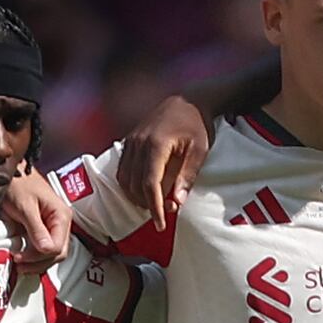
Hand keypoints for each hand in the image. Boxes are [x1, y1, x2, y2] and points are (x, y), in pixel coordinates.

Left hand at [0, 159, 71, 265]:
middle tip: (18, 264)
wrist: (9, 172)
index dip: (39, 256)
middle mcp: (60, 224)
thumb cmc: (18, 183)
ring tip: (17, 263)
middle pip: (57, 254)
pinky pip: (40, 248)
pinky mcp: (40, 230)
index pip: (58, 247)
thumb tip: (46, 250)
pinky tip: (20, 257)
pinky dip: (31, 256)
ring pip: (50, 254)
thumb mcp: (25, 206)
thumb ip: (36, 229)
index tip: (19, 257)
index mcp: (61, 216)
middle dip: (38, 263)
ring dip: (35, 262)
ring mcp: (50, 228)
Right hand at [119, 95, 213, 212]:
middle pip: (134, 184)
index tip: (160, 223)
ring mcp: (131, 141)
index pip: (149, 184)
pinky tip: (143, 191)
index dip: (153, 206)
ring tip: (154, 204)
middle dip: (146, 203)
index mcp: (155, 145)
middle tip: (165, 212)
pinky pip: (122, 169)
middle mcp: (138, 143)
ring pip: (124, 178)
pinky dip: (129, 184)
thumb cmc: (196, 124)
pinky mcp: (129, 141)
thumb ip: (187, 175)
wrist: (187, 99)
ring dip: (135, 196)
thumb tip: (176, 202)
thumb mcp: (200, 150)